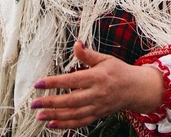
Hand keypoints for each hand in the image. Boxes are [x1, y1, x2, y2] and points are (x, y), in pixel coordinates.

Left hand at [32, 41, 164, 128]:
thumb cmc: (119, 72)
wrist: (137, 88)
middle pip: (70, 100)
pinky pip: (80, 122)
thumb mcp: (106, 59)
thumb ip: (88, 55)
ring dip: (55, 115)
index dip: (54, 82)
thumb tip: (76, 44)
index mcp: (98, 77)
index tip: (39, 84)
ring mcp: (98, 106)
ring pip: (73, 114)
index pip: (72, 80)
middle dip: (50, 102)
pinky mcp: (98, 114)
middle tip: (34, 103)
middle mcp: (97, 93)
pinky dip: (66, 125)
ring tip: (39, 115)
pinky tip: (52, 124)